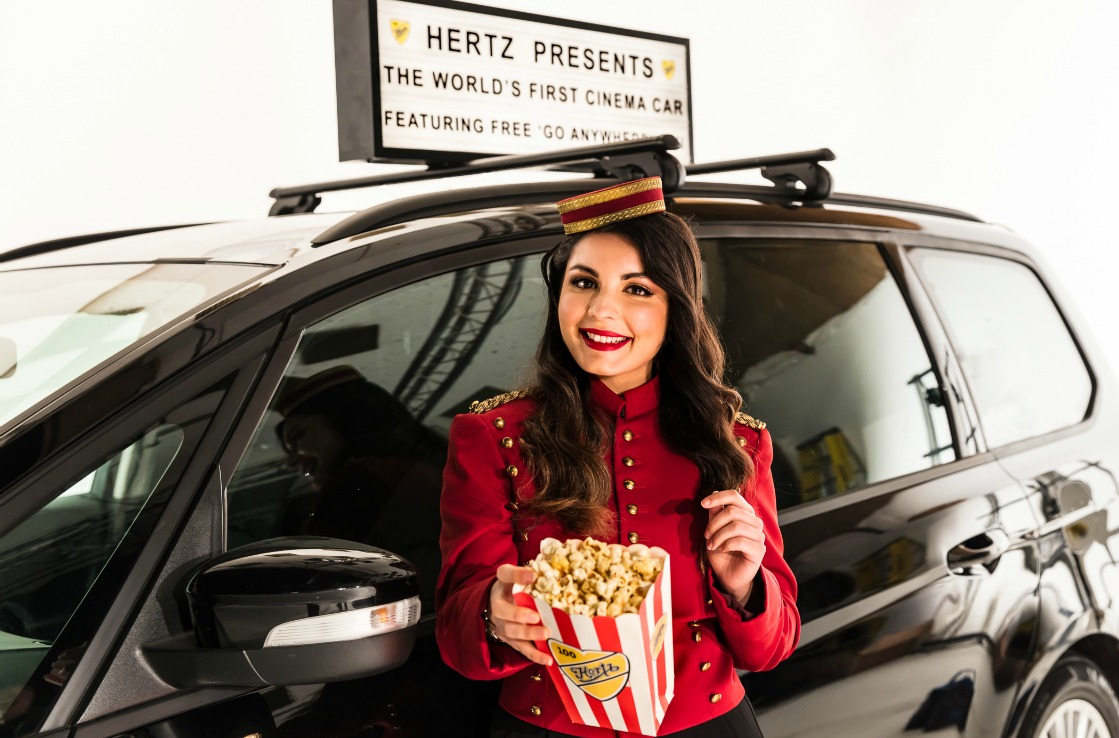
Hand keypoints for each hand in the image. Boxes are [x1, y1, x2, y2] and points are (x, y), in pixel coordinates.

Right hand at [488, 564, 553, 666]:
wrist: (495, 606)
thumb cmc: (508, 590)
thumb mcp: (510, 576)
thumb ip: (519, 574)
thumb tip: (532, 575)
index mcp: (500, 590)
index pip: (504, 579)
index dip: (516, 577)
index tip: (531, 577)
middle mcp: (498, 612)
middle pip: (505, 616)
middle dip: (520, 616)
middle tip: (536, 616)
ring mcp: (504, 629)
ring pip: (514, 635)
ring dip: (529, 635)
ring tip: (546, 634)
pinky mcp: (512, 642)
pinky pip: (523, 650)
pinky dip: (535, 656)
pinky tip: (548, 659)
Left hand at [702, 489, 764, 603]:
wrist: (728, 576)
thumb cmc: (721, 552)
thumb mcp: (713, 531)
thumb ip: (715, 514)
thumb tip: (714, 493)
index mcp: (745, 514)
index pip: (734, 496)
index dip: (718, 497)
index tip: (703, 504)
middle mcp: (755, 522)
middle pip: (733, 511)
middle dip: (714, 523)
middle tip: (706, 535)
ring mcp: (759, 536)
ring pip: (736, 526)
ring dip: (718, 536)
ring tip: (711, 545)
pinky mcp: (759, 550)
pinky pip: (740, 541)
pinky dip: (726, 545)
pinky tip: (721, 550)